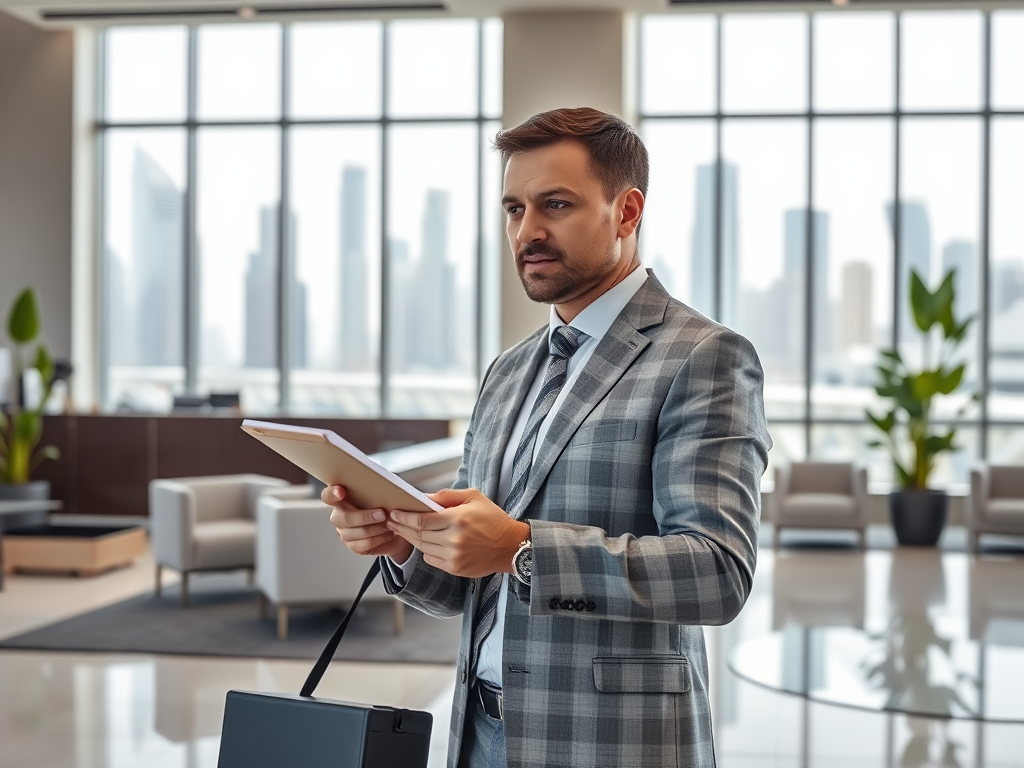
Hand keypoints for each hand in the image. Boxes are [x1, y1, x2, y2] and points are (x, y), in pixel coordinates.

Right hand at [322, 485, 414, 562]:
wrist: (395, 526)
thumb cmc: (385, 506)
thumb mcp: (380, 495)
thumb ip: (374, 491)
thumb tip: (383, 488)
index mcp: (342, 500)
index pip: (328, 496)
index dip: (332, 494)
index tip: (341, 491)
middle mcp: (339, 516)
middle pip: (344, 518)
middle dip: (364, 517)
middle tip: (382, 514)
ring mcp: (345, 533)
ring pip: (356, 532)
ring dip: (376, 528)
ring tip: (389, 524)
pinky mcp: (354, 546)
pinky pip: (364, 544)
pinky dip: (379, 538)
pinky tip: (388, 533)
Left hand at [386, 488, 529, 577]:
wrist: (511, 546)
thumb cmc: (493, 519)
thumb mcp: (473, 497)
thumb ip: (447, 496)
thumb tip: (423, 497)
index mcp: (458, 519)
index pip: (421, 520)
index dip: (404, 517)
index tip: (394, 513)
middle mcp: (454, 539)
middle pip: (418, 535)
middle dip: (401, 527)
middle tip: (390, 521)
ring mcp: (454, 556)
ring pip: (422, 547)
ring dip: (410, 539)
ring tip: (400, 530)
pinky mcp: (455, 568)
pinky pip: (431, 559)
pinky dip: (424, 550)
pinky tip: (421, 542)